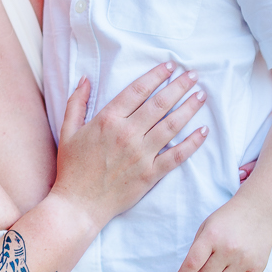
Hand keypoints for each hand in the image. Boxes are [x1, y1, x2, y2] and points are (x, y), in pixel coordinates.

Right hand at [54, 63, 206, 231]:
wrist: (78, 205)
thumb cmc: (72, 168)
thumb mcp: (68, 131)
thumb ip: (76, 102)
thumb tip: (86, 78)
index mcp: (108, 120)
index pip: (138, 90)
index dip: (156, 75)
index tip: (170, 66)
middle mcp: (127, 134)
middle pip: (160, 103)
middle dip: (179, 86)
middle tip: (194, 75)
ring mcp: (141, 155)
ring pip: (171, 125)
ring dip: (189, 108)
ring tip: (202, 96)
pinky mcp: (150, 174)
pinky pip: (176, 156)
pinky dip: (192, 143)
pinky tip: (203, 131)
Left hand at [175, 196, 271, 271]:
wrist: (258, 210)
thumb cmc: (229, 219)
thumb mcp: (207, 227)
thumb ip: (197, 250)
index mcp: (212, 236)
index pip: (193, 262)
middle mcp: (228, 248)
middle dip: (206, 269)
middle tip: (215, 257)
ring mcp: (244, 259)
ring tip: (227, 261)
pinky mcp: (258, 266)